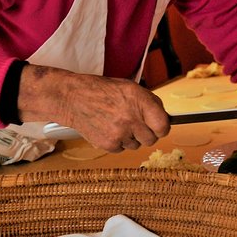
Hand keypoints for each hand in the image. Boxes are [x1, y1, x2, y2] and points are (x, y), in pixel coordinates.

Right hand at [17, 65, 169, 151]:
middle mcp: (131, 118)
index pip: (163, 126)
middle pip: (151, 139)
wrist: (73, 99)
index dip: (161, 127)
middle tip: (135, 125)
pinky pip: (122, 149)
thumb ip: (149, 102)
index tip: (158, 126)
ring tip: (117, 123)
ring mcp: (120, 133)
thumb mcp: (129, 87)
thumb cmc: (101, 90)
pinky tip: (108, 128)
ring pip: (136, 145)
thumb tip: (164, 118)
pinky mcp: (109, 145)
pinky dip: (118, 142)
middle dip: (146, 133)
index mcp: (139, 100)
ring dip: (131, 138)